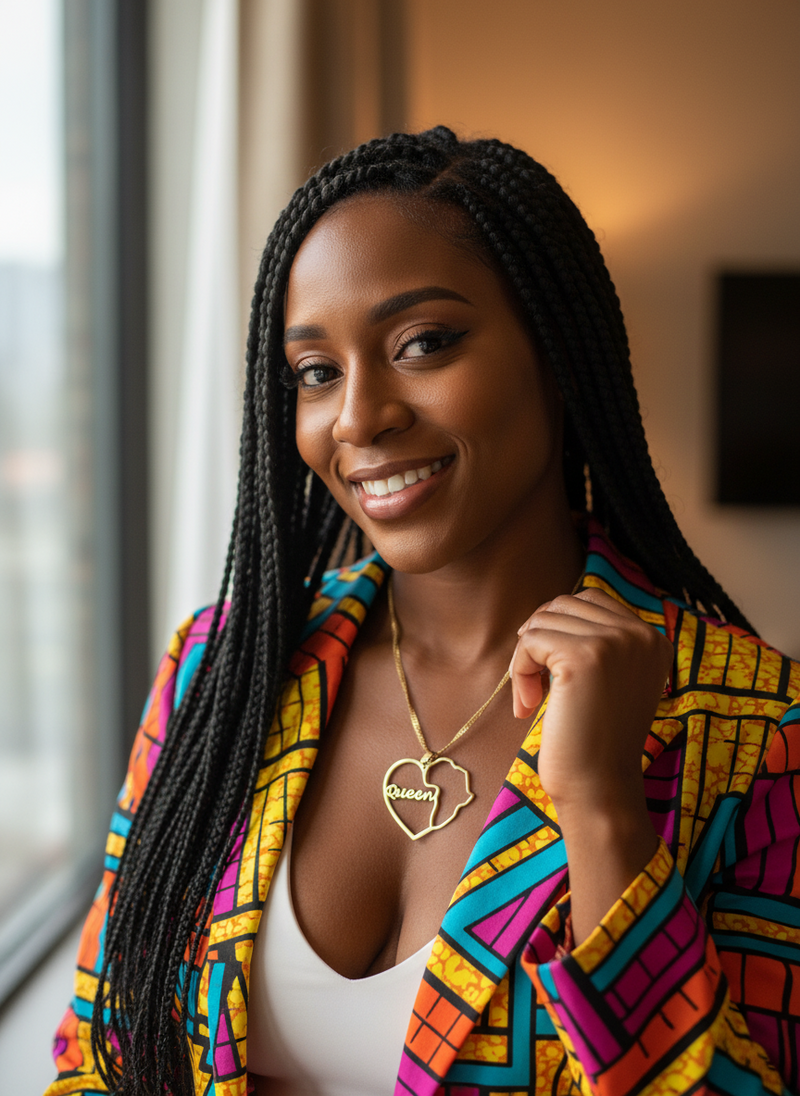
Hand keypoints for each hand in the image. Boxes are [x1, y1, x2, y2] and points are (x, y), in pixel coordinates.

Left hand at [510, 588, 672, 809]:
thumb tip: (545, 613)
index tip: (550, 671)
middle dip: (539, 640)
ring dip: (526, 659)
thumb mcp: (611, 681)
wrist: (600, 788)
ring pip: (543, 620)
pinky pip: (530, 641)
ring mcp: (615, 643)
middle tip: (536, 685)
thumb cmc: (595, 741)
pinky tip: (527, 706)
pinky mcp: (583, 657)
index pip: (590, 600)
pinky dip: (519, 671)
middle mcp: (641, 635)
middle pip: (564, 604)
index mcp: (653, 639)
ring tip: (533, 699)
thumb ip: (596, 643)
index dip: (559, 629)